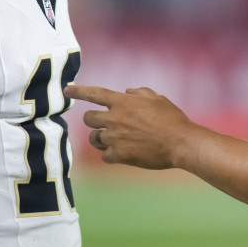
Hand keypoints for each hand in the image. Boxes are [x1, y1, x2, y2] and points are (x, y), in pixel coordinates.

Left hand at [64, 85, 190, 169]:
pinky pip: (105, 156)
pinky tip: (121, 153)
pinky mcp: (119, 155)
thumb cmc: (172, 118)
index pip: (94, 93)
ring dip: (100, 138)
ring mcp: (115, 138)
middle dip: (93, 120)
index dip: (78, 91)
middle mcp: (114, 118)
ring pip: (93, 139)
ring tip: (112, 140)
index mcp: (122, 102)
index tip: (67, 90)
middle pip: (88, 119)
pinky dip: (111, 155)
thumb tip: (127, 91)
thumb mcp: (157, 98)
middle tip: (103, 124)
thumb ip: (139, 93)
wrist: (180, 142)